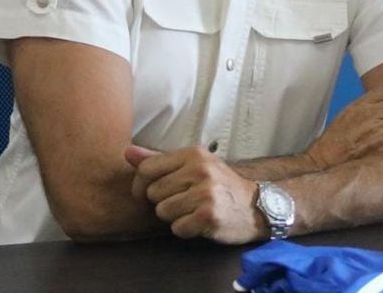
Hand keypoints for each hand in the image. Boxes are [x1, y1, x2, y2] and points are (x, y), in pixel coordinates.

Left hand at [126, 145, 262, 243]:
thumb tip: (127, 152)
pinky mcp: (208, 215)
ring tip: (194, 211)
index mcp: (194, 154)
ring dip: (175, 217)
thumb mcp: (194, 166)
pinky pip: (177, 228)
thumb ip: (159, 160)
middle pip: (153, 193)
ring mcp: (205, 193)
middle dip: (164, 202)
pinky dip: (186, 230)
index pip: (146, 169)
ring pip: (163, 211)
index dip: (141, 186)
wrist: (255, 207)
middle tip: (186, 201)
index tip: (150, 194)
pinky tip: (201, 222)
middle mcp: (200, 170)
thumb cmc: (220, 186)